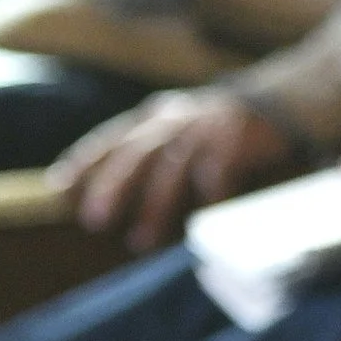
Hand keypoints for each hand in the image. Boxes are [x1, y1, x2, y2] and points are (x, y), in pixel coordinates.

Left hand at [50, 91, 297, 249]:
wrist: (282, 100)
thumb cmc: (224, 128)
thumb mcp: (182, 127)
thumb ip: (152, 150)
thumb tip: (111, 190)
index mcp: (157, 116)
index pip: (112, 138)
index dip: (84, 162)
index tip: (58, 188)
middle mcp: (177, 120)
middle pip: (137, 153)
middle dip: (112, 187)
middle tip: (93, 220)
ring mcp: (207, 130)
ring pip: (171, 169)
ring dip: (154, 207)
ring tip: (139, 241)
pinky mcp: (236, 141)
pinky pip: (217, 174)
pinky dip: (207, 198)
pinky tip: (200, 224)